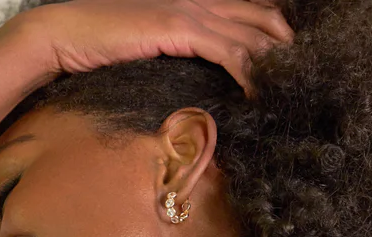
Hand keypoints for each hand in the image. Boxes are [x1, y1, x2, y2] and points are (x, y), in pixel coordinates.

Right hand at [25, 0, 293, 96]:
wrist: (67, 32)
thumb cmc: (103, 45)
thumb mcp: (153, 49)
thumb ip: (181, 55)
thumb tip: (201, 79)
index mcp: (192, 1)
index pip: (247, 11)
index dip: (274, 34)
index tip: (291, 62)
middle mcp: (196, 0)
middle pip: (257, 19)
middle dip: (284, 49)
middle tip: (304, 77)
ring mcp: (189, 11)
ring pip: (247, 35)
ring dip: (271, 64)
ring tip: (290, 90)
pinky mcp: (178, 28)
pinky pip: (226, 51)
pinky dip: (246, 72)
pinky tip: (257, 92)